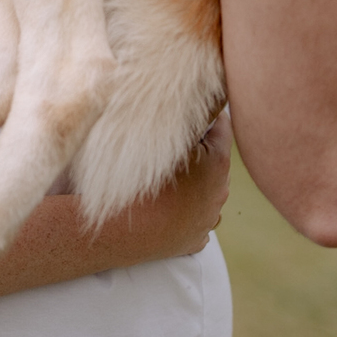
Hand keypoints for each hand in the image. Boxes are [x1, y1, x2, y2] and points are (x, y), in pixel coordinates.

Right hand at [127, 110, 231, 260]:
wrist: (114, 230)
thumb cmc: (134, 181)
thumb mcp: (159, 138)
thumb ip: (185, 117)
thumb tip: (202, 95)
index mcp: (217, 164)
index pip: (222, 125)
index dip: (202, 115)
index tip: (186, 111)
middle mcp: (220, 192)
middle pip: (214, 158)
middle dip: (197, 149)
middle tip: (169, 144)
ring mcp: (208, 219)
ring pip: (206, 190)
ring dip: (191, 181)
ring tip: (163, 177)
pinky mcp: (194, 240)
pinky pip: (195, 217)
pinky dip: (184, 209)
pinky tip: (164, 204)